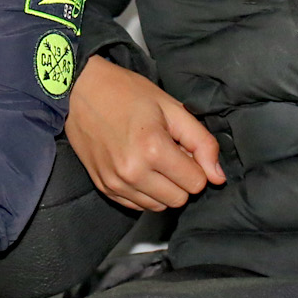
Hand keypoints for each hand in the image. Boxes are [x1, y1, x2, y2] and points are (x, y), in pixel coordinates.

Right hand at [65, 56, 224, 211]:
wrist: (80, 90)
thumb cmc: (125, 92)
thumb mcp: (171, 107)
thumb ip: (201, 142)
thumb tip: (218, 177)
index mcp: (153, 149)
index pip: (196, 183)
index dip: (196, 165)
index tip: (183, 148)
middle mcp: (133, 172)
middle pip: (179, 199)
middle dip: (181, 179)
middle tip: (169, 152)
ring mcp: (115, 183)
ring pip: (159, 207)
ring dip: (163, 188)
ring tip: (152, 159)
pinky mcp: (104, 187)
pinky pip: (137, 206)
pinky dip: (144, 192)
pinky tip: (138, 166)